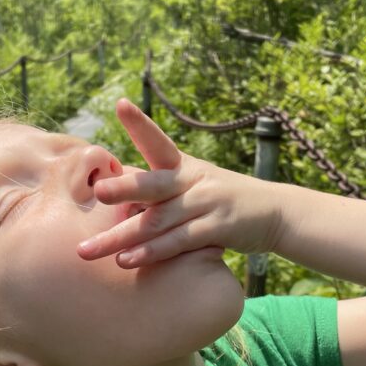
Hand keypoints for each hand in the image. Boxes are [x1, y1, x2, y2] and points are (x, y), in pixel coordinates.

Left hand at [76, 99, 279, 267]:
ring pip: (157, 220)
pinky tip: (126, 260)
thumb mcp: (193, 183)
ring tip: (90, 249)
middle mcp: (192, 180)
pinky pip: (178, 241)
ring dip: (121, 236)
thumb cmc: (221, 199)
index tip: (121, 104)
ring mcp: (206, 203)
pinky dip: (151, 252)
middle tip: (97, 191)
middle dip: (124, 188)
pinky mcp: (217, 228)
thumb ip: (158, 186)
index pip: (158, 141)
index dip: (141, 124)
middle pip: (153, 183)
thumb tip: (113, 183)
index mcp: (183, 165)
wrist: (275, 213)